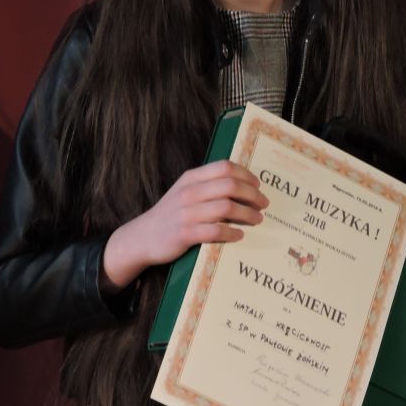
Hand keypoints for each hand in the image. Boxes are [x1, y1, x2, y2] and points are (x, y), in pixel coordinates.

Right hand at [101, 160, 267, 290]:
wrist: (141, 238)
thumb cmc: (171, 214)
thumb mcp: (185, 192)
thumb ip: (207, 185)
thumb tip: (243, 185)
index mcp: (191, 178)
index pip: (225, 168)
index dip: (246, 175)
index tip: (258, 185)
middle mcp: (189, 192)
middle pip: (230, 186)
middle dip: (253, 195)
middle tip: (263, 204)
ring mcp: (186, 213)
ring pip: (227, 207)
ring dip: (248, 214)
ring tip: (257, 219)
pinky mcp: (184, 234)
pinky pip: (216, 230)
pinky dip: (232, 232)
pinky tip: (239, 235)